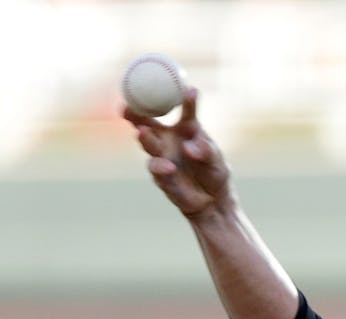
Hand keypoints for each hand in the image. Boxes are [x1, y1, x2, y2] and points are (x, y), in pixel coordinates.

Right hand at [123, 88, 231, 218]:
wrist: (213, 201)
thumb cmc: (214, 172)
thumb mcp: (216, 159)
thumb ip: (206, 151)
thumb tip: (189, 147)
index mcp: (185, 128)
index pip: (183, 109)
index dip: (184, 99)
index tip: (190, 90)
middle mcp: (169, 140)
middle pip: (148, 122)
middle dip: (136, 113)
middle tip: (128, 106)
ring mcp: (163, 157)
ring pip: (149, 145)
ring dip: (145, 138)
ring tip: (142, 132)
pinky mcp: (162, 178)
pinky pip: (158, 170)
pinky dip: (162, 168)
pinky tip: (169, 167)